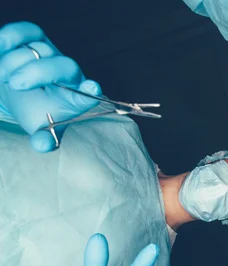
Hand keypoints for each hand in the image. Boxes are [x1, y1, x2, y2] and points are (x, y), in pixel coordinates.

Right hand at [0, 22, 100, 151]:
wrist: (16, 92)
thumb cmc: (35, 111)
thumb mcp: (40, 127)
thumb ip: (44, 138)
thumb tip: (42, 145)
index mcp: (76, 96)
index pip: (88, 92)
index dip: (90, 90)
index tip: (92, 88)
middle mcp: (67, 72)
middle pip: (62, 65)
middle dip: (37, 72)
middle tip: (16, 84)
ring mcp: (52, 52)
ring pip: (37, 50)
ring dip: (14, 64)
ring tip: (5, 79)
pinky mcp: (33, 37)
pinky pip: (23, 31)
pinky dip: (8, 38)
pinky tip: (1, 47)